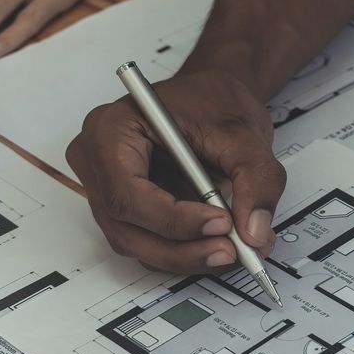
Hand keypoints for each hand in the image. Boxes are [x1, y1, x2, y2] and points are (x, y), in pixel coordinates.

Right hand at [66, 68, 286, 272]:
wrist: (212, 99)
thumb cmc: (212, 101)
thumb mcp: (243, 132)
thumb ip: (255, 179)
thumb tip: (254, 230)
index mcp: (111, 129)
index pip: (126, 191)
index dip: (172, 218)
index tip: (220, 223)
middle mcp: (98, 162)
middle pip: (126, 227)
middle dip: (182, 248)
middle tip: (231, 250)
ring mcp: (107, 189)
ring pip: (138, 243)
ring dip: (187, 255)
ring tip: (233, 247)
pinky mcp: (126, 209)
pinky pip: (148, 242)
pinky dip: (185, 250)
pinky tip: (216, 243)